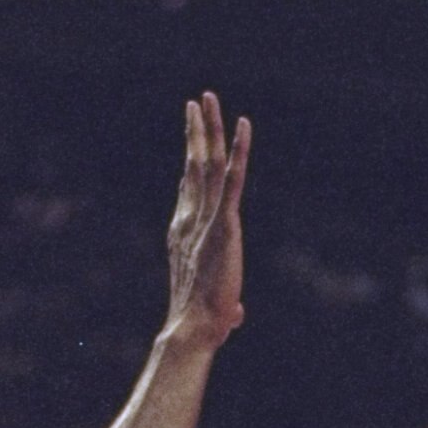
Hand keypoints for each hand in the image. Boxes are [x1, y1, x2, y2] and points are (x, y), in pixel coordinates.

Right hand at [162, 91, 249, 351]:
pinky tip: (244, 124)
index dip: (191, 164)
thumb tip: (236, 317)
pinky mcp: (225, 223)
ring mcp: (206, 219)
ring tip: (207, 99)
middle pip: (193, 166)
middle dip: (195, 132)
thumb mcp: (218, 309)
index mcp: (184, 235)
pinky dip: (239, 150)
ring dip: (209, 127)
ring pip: (207, 163)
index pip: (189, 192)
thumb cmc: (202, 326)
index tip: (193, 141)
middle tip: (195, 104)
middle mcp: (190, 219)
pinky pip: (233, 178)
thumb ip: (228, 305)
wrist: (193, 328)